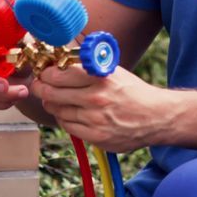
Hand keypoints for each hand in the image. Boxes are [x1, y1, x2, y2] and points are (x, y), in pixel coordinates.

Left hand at [30, 64, 169, 152]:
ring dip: (52, 105)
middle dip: (42, 89)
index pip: (59, 74)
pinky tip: (69, 113)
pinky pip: (68, 127)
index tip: (44, 73)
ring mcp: (95, 119)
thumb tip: (60, 60)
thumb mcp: (113, 71)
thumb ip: (88, 66)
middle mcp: (96, 98)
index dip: (46, 73)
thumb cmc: (133, 92)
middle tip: (40, 86)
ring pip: (58, 111)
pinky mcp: (96, 137)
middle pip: (52, 93)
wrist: (156, 117)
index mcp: (100, 77)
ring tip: (56, 100)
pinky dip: (64, 119)